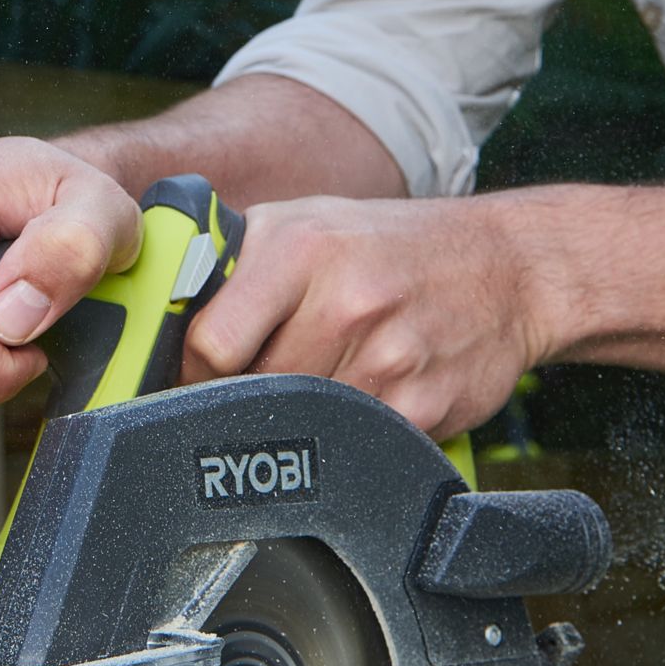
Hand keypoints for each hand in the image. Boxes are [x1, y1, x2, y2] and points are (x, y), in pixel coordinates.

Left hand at [185, 194, 552, 438]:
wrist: (507, 267)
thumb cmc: (388, 246)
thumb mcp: (306, 221)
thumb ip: (234, 261)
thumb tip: (157, 315)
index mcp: (303, 248)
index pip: (211, 343)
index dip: (192, 371)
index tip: (196, 376)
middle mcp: (347, 301)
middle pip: (253, 394)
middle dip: (245, 397)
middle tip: (258, 384)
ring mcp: (389, 359)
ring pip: (301, 424)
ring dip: (299, 418)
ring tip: (319, 381)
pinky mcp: (424, 408)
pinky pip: (354, 444)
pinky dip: (348, 434)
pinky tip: (365, 395)